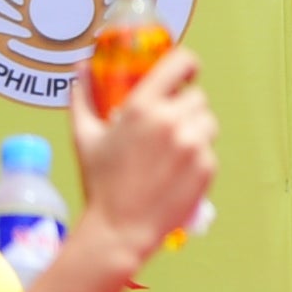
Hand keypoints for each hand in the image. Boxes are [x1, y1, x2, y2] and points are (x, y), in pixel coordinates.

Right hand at [68, 43, 217, 261]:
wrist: (119, 229)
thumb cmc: (100, 183)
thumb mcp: (85, 137)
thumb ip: (83, 97)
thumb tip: (81, 68)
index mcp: (142, 107)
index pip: (181, 62)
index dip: (187, 65)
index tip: (186, 74)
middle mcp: (171, 121)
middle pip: (197, 97)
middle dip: (184, 108)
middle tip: (167, 127)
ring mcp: (193, 144)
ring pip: (208, 122)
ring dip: (195, 131)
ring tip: (172, 151)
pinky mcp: (207, 166)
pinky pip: (210, 150)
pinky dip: (198, 157)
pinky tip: (176, 171)